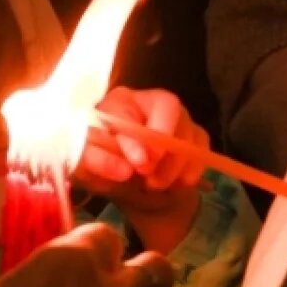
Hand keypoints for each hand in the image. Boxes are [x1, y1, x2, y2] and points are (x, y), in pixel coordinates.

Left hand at [75, 87, 205, 250]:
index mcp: (121, 101)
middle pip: (172, 109)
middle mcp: (152, 103)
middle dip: (163, 148)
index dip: (140, 137)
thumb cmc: (99, 163)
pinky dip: (189, 173)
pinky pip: (201, 152)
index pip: (134, 108)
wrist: (122, 184)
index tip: (138, 164)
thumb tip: (124, 170)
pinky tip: (172, 185)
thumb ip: (98, 162)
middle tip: (148, 175)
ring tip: (152, 185)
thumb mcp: (85, 164)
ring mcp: (177, 119)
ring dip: (173, 168)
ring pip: (188, 135)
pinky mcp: (194, 138)